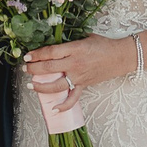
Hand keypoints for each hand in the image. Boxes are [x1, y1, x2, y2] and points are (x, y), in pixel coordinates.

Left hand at [21, 34, 138, 114]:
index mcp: (74, 49)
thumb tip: (54, 41)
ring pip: (56, 85)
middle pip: (49, 68)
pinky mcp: (84, 85)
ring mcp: (79, 76)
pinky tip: (54, 109)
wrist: (120, 57)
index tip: (27, 56)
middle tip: (25, 68)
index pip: (50, 52)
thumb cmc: (103, 45)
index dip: (36, 55)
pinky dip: (63, 106)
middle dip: (34, 69)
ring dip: (41, 86)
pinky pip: (72, 98)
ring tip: (31, 85)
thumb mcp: (84, 37)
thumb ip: (69, 41)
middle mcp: (74, 64)